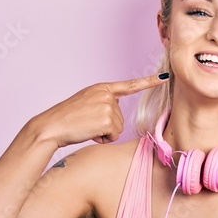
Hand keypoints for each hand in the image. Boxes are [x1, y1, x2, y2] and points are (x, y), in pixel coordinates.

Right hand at [30, 74, 169, 147]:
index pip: (129, 85)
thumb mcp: (86, 104)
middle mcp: (106, 94)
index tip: (165, 77)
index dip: (149, 82)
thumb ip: (103, 105)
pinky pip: (113, 135)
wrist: (52, 126)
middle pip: (120, 118)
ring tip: (86, 127)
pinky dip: (102, 139)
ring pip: (117, 128)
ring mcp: (108, 106)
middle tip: (87, 123)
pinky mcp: (107, 119)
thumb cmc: (67, 119)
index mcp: (101, 88)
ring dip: (103, 133)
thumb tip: (115, 121)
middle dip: (106, 126)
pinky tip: (88, 132)